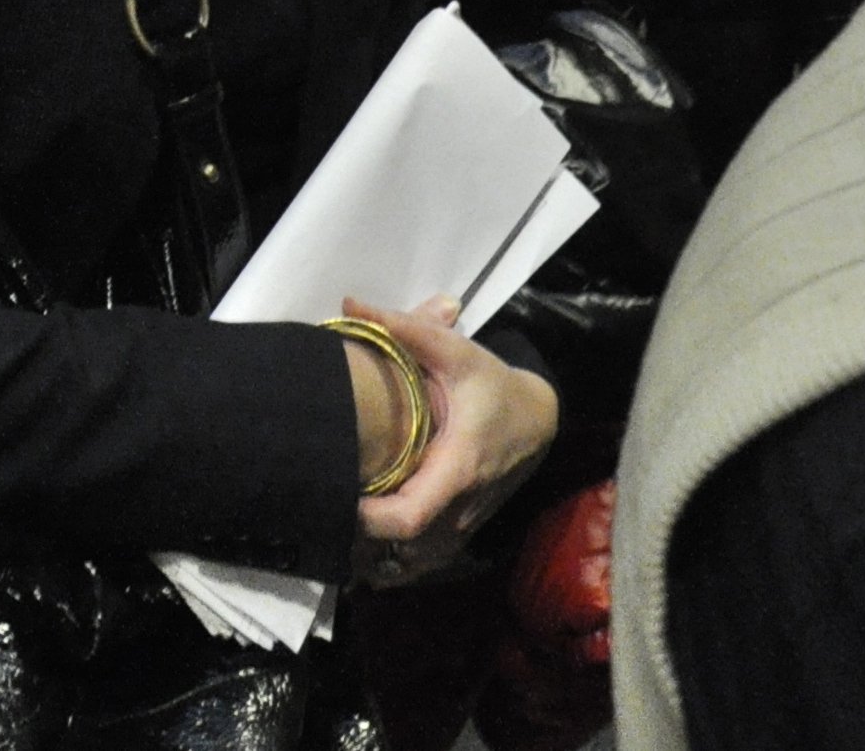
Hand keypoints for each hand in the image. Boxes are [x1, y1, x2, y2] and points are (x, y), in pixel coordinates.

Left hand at [347, 295, 558, 583]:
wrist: (538, 417)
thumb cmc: (491, 382)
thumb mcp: (453, 349)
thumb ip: (401, 327)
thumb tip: (348, 304)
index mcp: (457, 468)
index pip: (411, 515)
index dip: (371, 519)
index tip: (338, 500)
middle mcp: (461, 507)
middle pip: (407, 547)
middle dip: (364, 541)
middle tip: (325, 511)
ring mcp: (465, 524)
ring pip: (417, 560)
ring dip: (379, 556)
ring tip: (338, 532)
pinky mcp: (465, 529)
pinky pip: (427, 558)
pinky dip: (398, 561)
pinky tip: (366, 554)